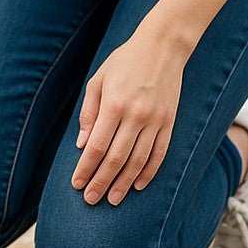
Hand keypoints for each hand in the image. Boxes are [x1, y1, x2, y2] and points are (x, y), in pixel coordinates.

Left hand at [71, 31, 187, 205]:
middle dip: (102, 181)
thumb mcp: (97, 81)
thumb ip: (88, 113)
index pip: (97, 146)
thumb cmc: (123, 63)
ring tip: (112, 199)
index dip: (86, 168)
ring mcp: (156, 121)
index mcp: (113, 105)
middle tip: (91, 199)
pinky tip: (138, 185)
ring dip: (124, 183)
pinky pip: (159, 154)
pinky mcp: (170, 123)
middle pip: (116, 159)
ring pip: (138, 161)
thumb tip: (83, 145)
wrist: (163, 47)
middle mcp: (136, 116)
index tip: (77, 183)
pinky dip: (149, 172)